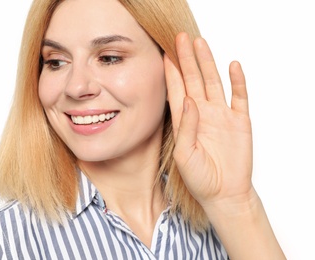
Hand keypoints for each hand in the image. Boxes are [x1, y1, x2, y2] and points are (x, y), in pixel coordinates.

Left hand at [164, 32, 253, 208]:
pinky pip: (239, 96)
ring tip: (201, 43)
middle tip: (181, 38)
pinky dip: (237, 81)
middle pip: (193, 79)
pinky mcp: (240, 121)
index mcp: (185, 120)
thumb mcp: (184, 155)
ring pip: (213, 82)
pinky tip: (232, 66)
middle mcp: (202, 113)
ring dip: (208, 63)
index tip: (165, 53)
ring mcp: (221, 115)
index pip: (176, 90)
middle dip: (187, 59)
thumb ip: (186, 128)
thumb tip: (190, 101)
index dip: (171, 71)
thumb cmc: (199, 178)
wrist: (224, 193)